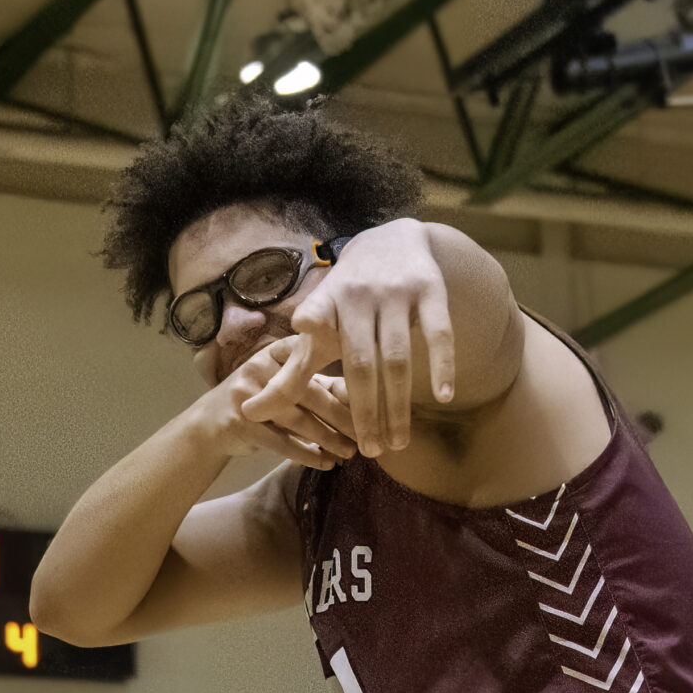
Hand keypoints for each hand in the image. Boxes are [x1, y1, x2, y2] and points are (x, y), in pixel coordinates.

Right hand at [195, 337, 356, 473]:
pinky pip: (282, 442)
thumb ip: (314, 387)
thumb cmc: (257, 404)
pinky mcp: (241, 422)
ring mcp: (248, 393)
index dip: (341, 378)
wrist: (207, 427)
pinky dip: (307, 455)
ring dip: (328, 439)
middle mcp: (261, 367)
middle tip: (367, 432)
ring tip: (350, 453)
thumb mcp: (282, 387)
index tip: (372, 393)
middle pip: (310, 393)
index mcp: (277, 352)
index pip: (315, 360)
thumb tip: (363, 400)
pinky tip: (326, 464)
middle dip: (341, 416)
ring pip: (299, 420)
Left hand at [290, 218, 454, 454]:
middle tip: (370, 451)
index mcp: (327, 304)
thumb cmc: (345, 304)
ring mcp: (396, 293)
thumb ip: (290, 374)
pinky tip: (444, 396)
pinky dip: (443, 364)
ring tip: (397, 443)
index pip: (317, 314)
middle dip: (365, 411)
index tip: (303, 325)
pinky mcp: (430, 291)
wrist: (390, 242)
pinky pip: (439, 333)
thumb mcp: (317, 331)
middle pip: (362, 363)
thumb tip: (248, 413)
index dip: (312, 319)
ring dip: (398, 404)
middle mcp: (360, 297)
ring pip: (398, 357)